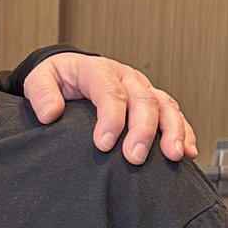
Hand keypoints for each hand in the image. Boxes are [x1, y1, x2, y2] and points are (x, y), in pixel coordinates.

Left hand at [22, 54, 197, 163]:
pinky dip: (185, 132)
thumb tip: (50, 113)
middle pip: (143, 100)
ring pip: (166, 106)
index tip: (103, 144)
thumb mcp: (40, 79)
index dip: (110, 119)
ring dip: (172, 131)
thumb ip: (41, 94)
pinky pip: (175, 114)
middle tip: (133, 158)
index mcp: (98, 70)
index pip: (109, 92)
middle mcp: (126, 77)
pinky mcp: (154, 102)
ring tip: (172, 156)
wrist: (72, 70)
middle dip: (142, 130)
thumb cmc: (59, 78)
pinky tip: (187, 152)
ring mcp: (143, 88)